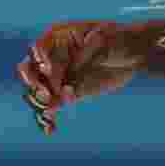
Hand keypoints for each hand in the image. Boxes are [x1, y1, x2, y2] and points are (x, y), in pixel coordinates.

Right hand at [17, 21, 141, 134]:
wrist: (135, 54)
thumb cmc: (119, 38)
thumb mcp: (105, 39)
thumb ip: (87, 53)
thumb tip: (71, 71)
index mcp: (58, 37)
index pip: (38, 49)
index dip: (41, 61)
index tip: (51, 70)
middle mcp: (52, 57)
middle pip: (29, 71)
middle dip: (35, 83)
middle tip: (49, 94)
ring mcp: (57, 76)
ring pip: (36, 92)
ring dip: (40, 103)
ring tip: (51, 112)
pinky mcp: (65, 94)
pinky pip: (50, 106)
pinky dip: (47, 118)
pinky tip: (50, 128)